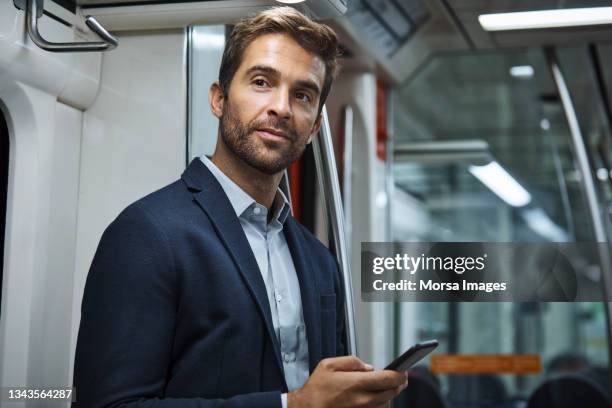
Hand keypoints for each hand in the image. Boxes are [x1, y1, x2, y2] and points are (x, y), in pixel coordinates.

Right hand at [287, 356, 407, 407]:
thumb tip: (369, 367)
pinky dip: (380, 403)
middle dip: (399, 383)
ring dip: (389, 394)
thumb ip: (351, 361)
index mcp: (356, 383)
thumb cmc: (316, 389)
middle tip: (399, 377)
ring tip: (383, 387)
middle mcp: (363, 400)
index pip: (389, 379)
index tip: (403, 371)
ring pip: (387, 403)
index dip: (400, 374)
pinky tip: (375, 398)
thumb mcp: (328, 365)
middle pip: (392, 392)